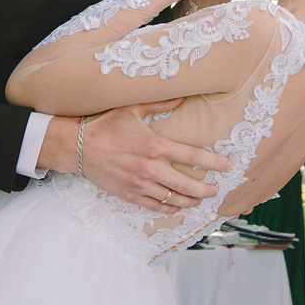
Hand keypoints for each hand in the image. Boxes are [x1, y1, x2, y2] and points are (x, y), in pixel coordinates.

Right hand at [43, 99, 231, 214]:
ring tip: (200, 201)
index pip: (192, 157)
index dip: (213, 163)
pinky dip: (169, 208)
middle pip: (187, 184)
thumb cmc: (106, 125)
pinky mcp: (129, 195)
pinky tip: (177, 207)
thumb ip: (160, 103)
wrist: (77, 147)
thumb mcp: (132, 108)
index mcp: (155, 145)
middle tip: (216, 191)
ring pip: (172, 198)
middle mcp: (150, 167)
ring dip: (189, 201)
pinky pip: (154, 206)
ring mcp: (140, 184)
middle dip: (205, 189)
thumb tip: (182, 96)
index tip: (227, 167)